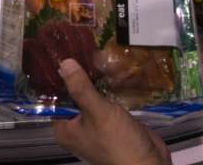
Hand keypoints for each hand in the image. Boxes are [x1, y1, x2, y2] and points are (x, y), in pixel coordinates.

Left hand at [53, 59, 171, 164]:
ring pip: (90, 98)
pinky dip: (108, 89)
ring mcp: (96, 125)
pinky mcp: (113, 123)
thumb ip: (81, 88)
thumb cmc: (117, 141)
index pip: (54, 98)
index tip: (62, 53)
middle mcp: (77, 128)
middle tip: (80, 48)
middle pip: (73, 96)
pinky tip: (111, 70)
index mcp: (65, 129)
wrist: (148, 163)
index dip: (57, 77)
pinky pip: (106, 102)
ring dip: (94, 81)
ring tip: (94, 53)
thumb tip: (63, 63)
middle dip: (79, 76)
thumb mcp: (97, 112)